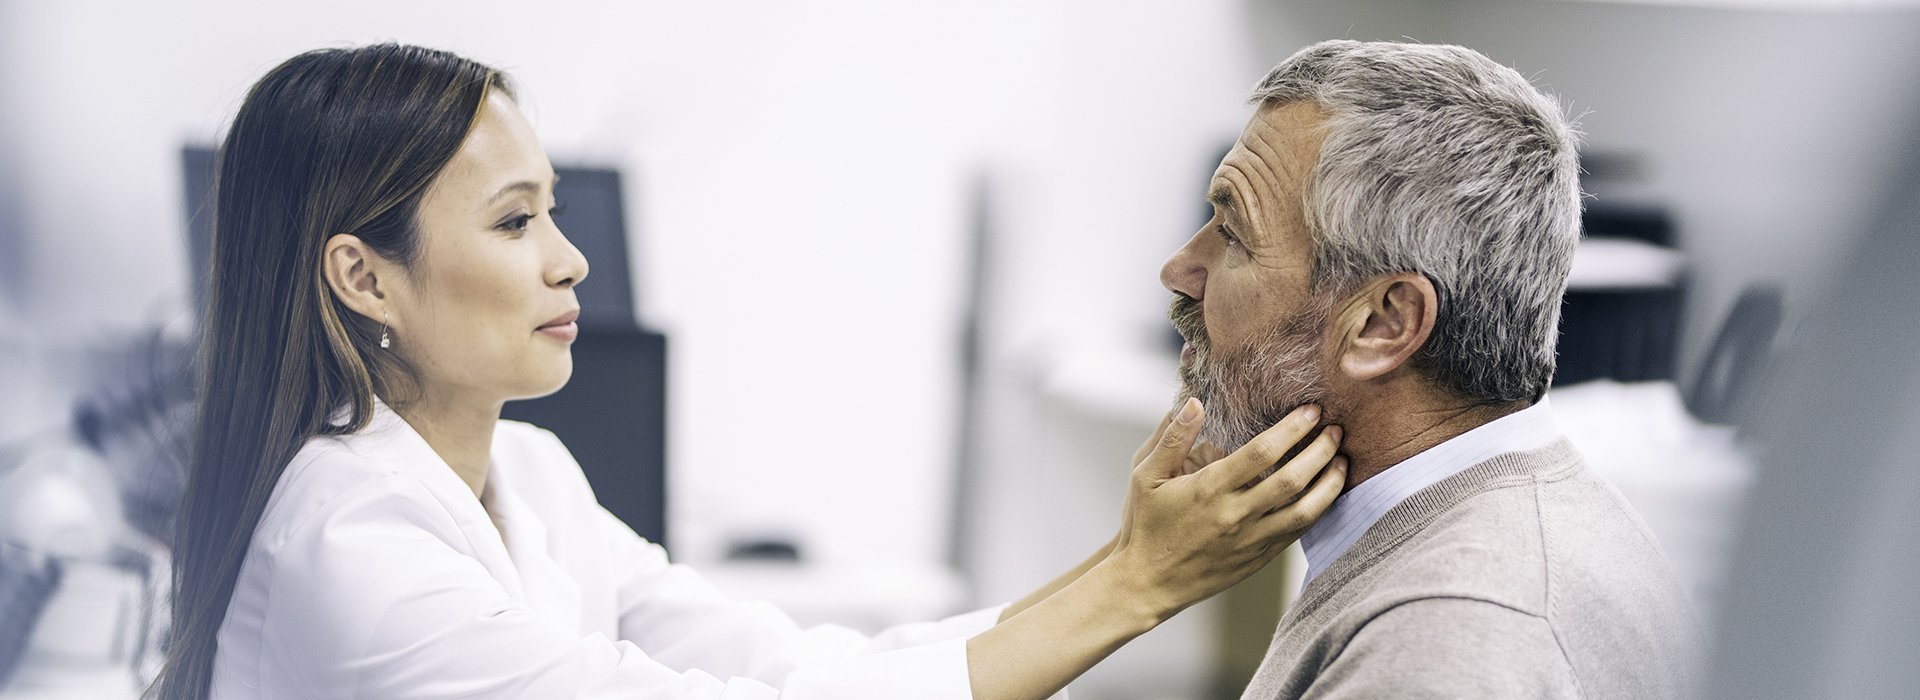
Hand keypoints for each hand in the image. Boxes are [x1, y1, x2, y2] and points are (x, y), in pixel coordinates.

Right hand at [1110, 398, 1345, 619]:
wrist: (1148, 583)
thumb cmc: (1146, 525)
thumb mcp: (1145, 476)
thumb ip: (1171, 437)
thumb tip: (1195, 402)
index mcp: (1209, 489)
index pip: (1261, 452)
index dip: (1291, 429)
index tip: (1310, 411)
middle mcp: (1235, 515)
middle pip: (1292, 479)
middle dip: (1320, 450)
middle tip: (1335, 429)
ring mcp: (1250, 540)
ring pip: (1305, 511)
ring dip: (1330, 484)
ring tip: (1343, 461)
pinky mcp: (1258, 559)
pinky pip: (1297, 534)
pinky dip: (1318, 512)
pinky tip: (1326, 494)